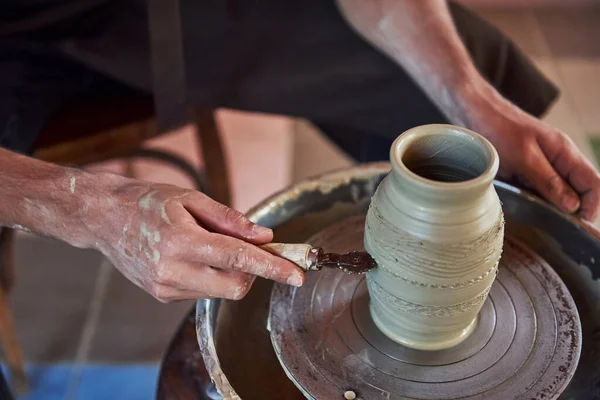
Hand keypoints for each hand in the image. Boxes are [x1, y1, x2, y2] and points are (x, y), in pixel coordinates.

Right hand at [87, 174, 303, 301]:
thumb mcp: (190, 198)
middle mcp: (172, 270)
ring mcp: (165, 287)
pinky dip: (211, 276)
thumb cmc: (146, 201)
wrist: (102, 218)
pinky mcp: (162, 295)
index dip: (273, 268)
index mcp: (181, 241)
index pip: (238, 259)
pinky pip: (203, 291)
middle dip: (251, 270)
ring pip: (221, 291)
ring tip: (208, 244)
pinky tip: (192, 255)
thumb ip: (230, 220)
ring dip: (230, 272)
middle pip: (236, 286)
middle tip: (249, 247)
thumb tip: (265, 237)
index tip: (298, 275)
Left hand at [466, 89, 599, 220]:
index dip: (591, 205)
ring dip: (551, 207)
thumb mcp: (525, 157)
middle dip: (571, 211)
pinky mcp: (525, 170)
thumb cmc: (499, 129)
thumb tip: (573, 206)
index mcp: (565, 152)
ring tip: (537, 221)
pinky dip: (534, 201)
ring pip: (557, 193)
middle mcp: (558, 159)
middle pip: (578, 191)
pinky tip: (522, 209)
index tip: (577, 225)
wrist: (474, 113)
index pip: (594, 183)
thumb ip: (549, 181)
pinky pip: (537, 190)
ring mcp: (542, 165)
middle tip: (554, 228)